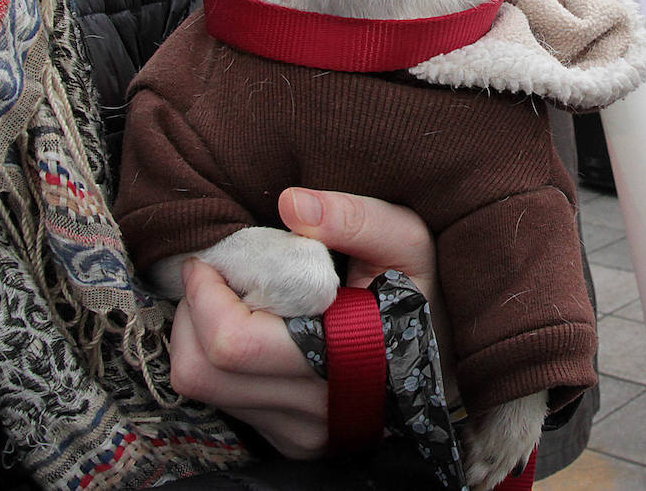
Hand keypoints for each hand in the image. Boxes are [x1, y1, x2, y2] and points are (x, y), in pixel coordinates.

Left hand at [168, 190, 444, 457]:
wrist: (453, 357)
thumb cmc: (425, 291)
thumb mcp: (410, 240)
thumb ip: (357, 217)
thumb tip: (292, 204)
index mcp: (346, 359)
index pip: (233, 343)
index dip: (206, 294)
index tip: (215, 257)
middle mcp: (319, 410)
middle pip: (202, 372)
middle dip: (193, 311)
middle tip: (216, 275)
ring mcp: (303, 432)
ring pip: (204, 389)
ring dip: (199, 335)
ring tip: (233, 299)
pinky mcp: (291, 441)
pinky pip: (224, 403)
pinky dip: (219, 360)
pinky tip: (253, 329)